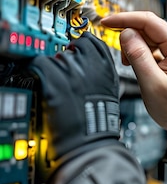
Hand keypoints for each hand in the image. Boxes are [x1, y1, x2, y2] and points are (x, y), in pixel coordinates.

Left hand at [28, 32, 119, 174]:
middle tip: (65, 76)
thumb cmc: (100, 124)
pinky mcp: (54, 80)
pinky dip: (39, 72)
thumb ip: (101, 72)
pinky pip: (40, 64)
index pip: (92, 41)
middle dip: (66, 59)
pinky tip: (44, 84)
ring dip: (53, 67)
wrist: (88, 143)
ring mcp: (72, 71)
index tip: (75, 49)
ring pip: (55, 56)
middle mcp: (90, 65)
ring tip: (56, 85)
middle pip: (72, 47)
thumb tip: (88, 63)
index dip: (81, 45)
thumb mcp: (111, 91)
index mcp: (108, 67)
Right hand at [101, 12, 166, 140]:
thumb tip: (125, 33)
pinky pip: (150, 42)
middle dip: (128, 35)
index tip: (106, 22)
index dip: (124, 19)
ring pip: (146, 33)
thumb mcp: (152, 84)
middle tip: (119, 53)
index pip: (148, 21)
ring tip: (130, 65)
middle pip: (146, 25)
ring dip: (133, 45)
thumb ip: (138, 56)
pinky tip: (136, 64)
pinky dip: (138, 50)